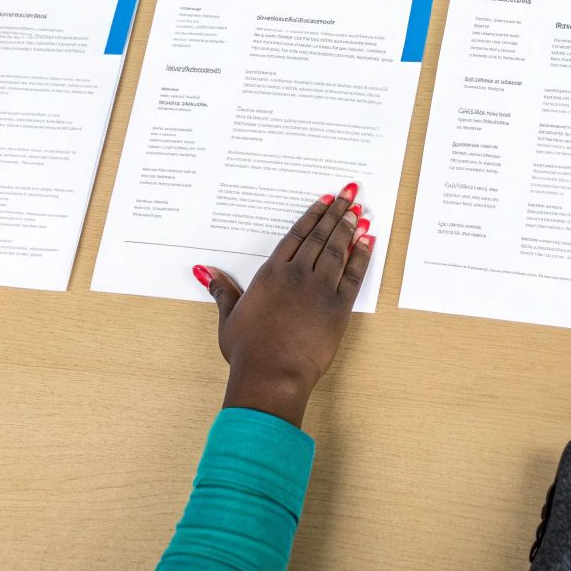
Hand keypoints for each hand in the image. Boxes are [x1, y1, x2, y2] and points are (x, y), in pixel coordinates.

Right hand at [195, 183, 372, 427]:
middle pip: (320, 236)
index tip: (326, 200)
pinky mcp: (338, 308)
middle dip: (336, 212)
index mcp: (271, 274)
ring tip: (358, 211)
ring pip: (337, 251)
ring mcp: (319, 290)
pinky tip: (368, 240)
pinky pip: (353, 275)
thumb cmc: (248, 351)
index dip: (312, 215)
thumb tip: (202, 271)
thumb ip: (221, 290)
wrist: (271, 376)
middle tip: (350, 193)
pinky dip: (362, 256)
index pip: (297, 235)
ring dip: (349, 229)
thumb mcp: (229, 318)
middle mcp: (297, 275)